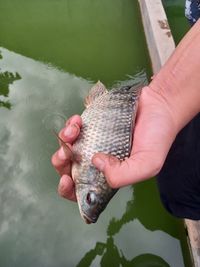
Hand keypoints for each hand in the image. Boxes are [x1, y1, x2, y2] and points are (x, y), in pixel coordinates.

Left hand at [52, 85, 177, 200]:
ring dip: (64, 140)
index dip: (70, 190)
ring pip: (67, 147)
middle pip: (69, 169)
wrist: (159, 104)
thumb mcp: (148, 164)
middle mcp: (99, 161)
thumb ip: (123, 175)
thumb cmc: (157, 136)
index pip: (83, 191)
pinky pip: (73, 128)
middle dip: (61, 162)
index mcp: (109, 175)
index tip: (67, 180)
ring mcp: (94, 142)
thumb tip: (95, 162)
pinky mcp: (92, 125)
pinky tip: (78, 120)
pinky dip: (71, 124)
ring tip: (74, 130)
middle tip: (65, 153)